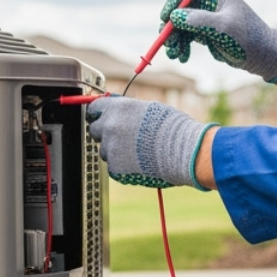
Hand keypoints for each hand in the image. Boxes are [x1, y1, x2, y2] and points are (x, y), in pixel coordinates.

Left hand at [86, 96, 213, 188]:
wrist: (182, 151)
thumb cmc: (172, 128)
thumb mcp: (149, 108)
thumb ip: (128, 110)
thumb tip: (120, 110)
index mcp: (117, 108)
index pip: (94, 109)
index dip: (98, 114)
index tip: (101, 118)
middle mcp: (109, 127)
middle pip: (95, 131)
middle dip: (105, 133)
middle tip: (121, 138)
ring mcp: (110, 148)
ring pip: (105, 150)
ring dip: (115, 151)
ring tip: (137, 152)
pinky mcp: (115, 168)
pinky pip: (114, 167)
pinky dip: (123, 166)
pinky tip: (139, 163)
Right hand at [161, 0, 276, 83]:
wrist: (265, 56)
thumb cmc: (249, 38)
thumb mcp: (224, 29)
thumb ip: (199, 21)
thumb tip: (174, 16)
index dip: (174, 1)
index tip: (166, 18)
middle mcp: (212, 3)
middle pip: (182, 8)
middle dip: (172, 26)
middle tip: (166, 43)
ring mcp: (209, 18)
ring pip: (183, 24)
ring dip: (175, 39)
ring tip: (175, 55)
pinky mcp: (208, 33)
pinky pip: (188, 36)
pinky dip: (183, 46)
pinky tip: (183, 57)